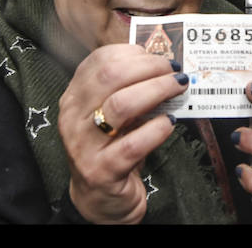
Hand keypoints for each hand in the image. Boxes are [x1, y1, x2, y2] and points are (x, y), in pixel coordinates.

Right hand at [58, 44, 187, 223]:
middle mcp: (73, 117)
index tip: (159, 56)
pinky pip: (133, 144)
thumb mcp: (113, 113)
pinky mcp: (101, 171)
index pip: (100, 60)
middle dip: (150, 67)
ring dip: (158, 90)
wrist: (99, 198)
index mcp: (75, 96)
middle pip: (111, 76)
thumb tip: (165, 64)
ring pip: (122, 105)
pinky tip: (170, 123)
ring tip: (179, 88)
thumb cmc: (112, 146)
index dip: (134, 53)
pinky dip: (157, 129)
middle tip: (175, 72)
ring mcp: (84, 145)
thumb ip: (130, 87)